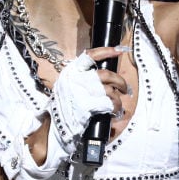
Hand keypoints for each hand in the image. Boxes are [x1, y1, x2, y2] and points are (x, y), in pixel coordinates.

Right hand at [1, 48, 126, 179]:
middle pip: (105, 74)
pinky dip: (115, 107)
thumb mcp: (67, 89)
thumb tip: (103, 80)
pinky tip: (115, 112)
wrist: (53, 129)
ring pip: (110, 90)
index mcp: (70, 73)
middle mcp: (76, 79)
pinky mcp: (88, 105)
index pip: (90, 56)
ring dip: (117, 98)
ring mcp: (82, 92)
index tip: (119, 50)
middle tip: (125, 88)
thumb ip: (81, 81)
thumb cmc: (62, 111)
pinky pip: (109, 103)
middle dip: (119, 81)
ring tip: (118, 105)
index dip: (107, 51)